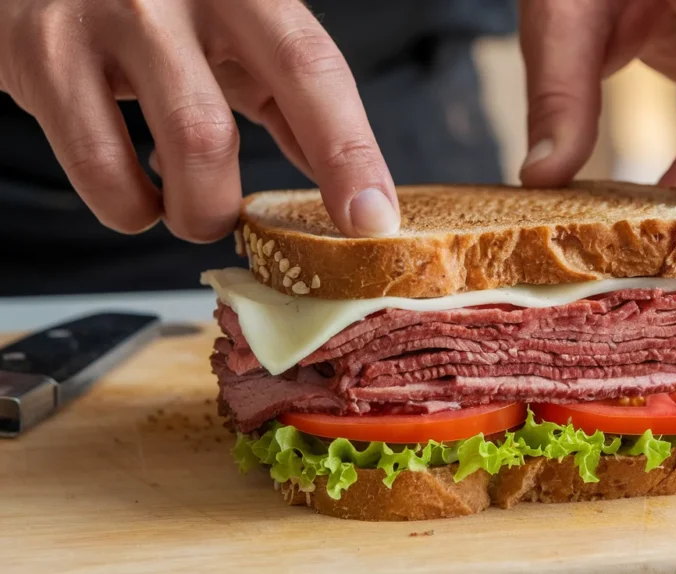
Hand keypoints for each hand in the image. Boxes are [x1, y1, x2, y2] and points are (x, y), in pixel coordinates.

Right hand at [0, 0, 399, 240]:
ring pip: (168, 152)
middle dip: (237, 207)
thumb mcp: (234, 32)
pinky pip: (98, 166)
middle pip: (219, 129)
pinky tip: (135, 196)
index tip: (373, 221)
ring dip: (191, 212)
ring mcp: (103, 21)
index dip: (349, 153)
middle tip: (253, 233)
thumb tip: (351, 179)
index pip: (313, 70)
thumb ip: (287, 95)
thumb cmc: (162, 8)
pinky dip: (127, 207)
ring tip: (191, 212)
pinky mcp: (43, 55)